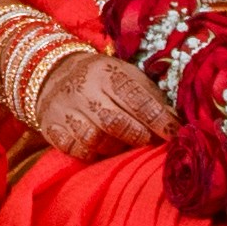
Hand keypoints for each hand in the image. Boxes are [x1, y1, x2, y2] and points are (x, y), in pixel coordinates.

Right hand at [4, 30, 173, 158]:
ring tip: (121, 141)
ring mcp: (65, 110)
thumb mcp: (127, 75)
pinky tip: (98, 145)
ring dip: (114, 146)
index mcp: (107, 73)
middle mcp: (84, 90)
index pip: (137, 99)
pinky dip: (91, 153)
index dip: (158, 120)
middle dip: (138, 136)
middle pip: (115, 123)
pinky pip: (76, 150)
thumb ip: (151, 97)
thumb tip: (175, 122)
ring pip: (95, 141)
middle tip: (148, 139)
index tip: (174, 134)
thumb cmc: (102, 78)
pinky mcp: (51, 127)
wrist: (54, 72)